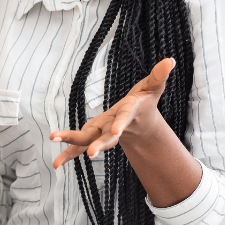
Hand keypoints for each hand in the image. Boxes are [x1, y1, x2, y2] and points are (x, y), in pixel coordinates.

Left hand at [50, 57, 174, 169]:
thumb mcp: (152, 86)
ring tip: (57, 162)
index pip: (124, 118)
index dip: (120, 123)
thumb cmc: (144, 102)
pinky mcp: (92, 135)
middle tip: (91, 153)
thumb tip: (170, 60)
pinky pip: (78, 146)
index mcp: (127, 114)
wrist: (139, 123)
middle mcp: (113, 127)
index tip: (117, 131)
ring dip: (72, 148)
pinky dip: (67, 154)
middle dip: (98, 145)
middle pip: (105, 138)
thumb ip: (159, 75)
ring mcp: (102, 133)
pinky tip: (55, 164)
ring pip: (86, 142)